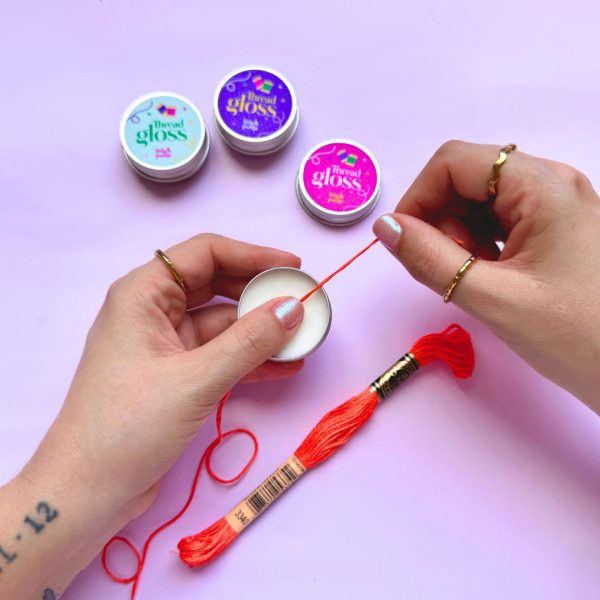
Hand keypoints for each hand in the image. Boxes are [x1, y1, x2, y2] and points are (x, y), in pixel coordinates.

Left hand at [2, 234, 303, 597]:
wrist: (88, 491)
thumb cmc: (129, 425)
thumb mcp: (195, 379)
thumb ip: (249, 342)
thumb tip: (294, 308)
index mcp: (143, 293)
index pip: (205, 253)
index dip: (253, 255)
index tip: (293, 267)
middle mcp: (153, 311)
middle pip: (216, 285)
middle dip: (260, 293)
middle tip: (303, 302)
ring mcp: (165, 344)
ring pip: (222, 323)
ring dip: (260, 330)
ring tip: (302, 337)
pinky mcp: (175, 375)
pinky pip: (220, 354)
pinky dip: (251, 358)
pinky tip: (284, 365)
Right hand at [372, 141, 599, 410]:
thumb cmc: (579, 336)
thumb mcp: (494, 298)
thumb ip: (430, 259)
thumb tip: (385, 227)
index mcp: (540, 185)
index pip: (454, 161)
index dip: (418, 197)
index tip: (404, 242)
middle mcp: (550, 184)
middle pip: (466, 179)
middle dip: (440, 221)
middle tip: (446, 269)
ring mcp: (555, 206)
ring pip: (479, 202)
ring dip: (459, 236)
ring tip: (473, 280)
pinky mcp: (555, 229)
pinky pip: (499, 222)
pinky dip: (479, 246)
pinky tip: (488, 278)